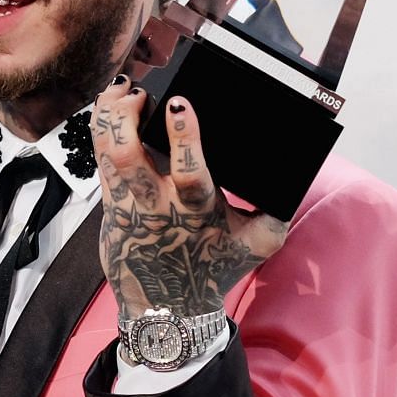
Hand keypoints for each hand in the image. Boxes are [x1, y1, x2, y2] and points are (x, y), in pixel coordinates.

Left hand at [90, 78, 287, 319]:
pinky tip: (107, 105)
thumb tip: (296, 175)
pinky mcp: (110, 207)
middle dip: (127, 118)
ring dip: (109, 117)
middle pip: (128, 157)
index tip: (180, 104)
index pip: (187, 172)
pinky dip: (101, 129)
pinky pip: (99, 161)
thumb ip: (277, 213)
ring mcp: (128, 207)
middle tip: (139, 92)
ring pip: (107, 154)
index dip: (183, 137)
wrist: (170, 308)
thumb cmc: (215, 269)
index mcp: (196, 212)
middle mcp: (156, 207)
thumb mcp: (257, 245)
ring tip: (119, 88)